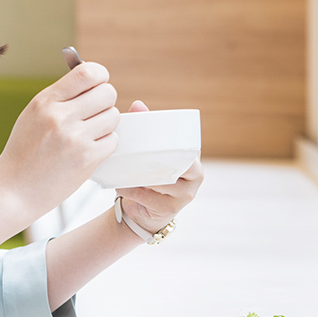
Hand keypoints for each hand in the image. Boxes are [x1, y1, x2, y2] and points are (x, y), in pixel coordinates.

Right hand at [0, 63, 119, 223]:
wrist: (13, 191)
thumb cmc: (23, 152)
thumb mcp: (33, 115)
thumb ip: (60, 97)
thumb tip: (91, 79)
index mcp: (46, 101)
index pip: (87, 72)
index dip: (100, 75)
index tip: (99, 82)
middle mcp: (60, 117)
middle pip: (107, 93)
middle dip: (106, 100)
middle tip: (96, 110)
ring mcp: (75, 139)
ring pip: (113, 116)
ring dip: (106, 123)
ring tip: (90, 132)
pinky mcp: (86, 160)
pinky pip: (113, 140)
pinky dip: (106, 144)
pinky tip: (90, 148)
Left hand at [116, 100, 203, 233]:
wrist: (140, 211)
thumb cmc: (146, 175)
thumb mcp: (147, 153)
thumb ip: (145, 130)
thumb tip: (138, 104)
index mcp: (193, 156)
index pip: (189, 145)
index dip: (174, 140)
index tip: (154, 138)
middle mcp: (195, 175)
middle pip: (182, 164)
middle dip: (159, 159)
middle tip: (137, 154)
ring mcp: (186, 194)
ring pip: (166, 181)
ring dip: (144, 176)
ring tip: (126, 170)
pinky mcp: (172, 209)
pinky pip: (151, 198)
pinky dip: (134, 191)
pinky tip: (122, 187)